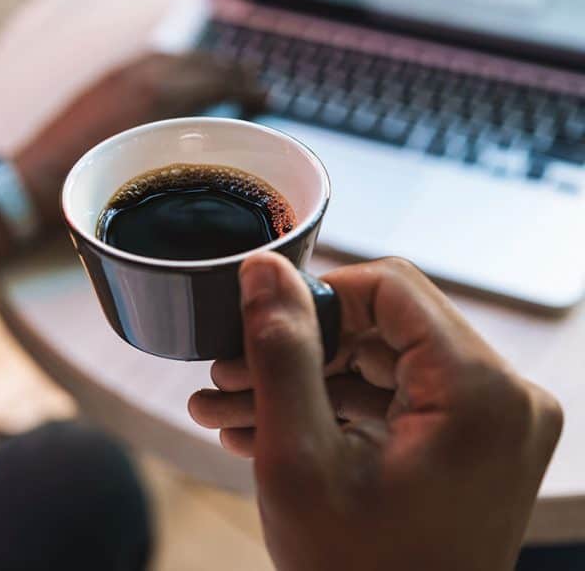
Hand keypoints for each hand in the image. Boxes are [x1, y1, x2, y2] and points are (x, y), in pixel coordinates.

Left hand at [14, 52, 265, 229]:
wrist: (24, 185)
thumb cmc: (78, 196)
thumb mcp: (139, 189)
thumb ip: (178, 167)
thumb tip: (212, 170)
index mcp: (153, 100)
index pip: (215, 82)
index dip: (246, 88)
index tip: (266, 98)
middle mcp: (138, 79)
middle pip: (200, 65)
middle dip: (232, 72)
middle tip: (256, 83)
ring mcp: (118, 77)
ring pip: (176, 59)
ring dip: (205, 63)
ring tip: (225, 75)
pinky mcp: (102, 84)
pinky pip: (151, 62)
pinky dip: (175, 65)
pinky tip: (180, 77)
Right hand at [188, 254, 562, 570]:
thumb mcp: (299, 458)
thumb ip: (281, 351)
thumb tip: (263, 270)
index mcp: (480, 393)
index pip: (389, 288)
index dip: (313, 297)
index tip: (252, 329)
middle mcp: (504, 399)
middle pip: (383, 326)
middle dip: (295, 349)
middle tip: (223, 375)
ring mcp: (492, 425)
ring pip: (381, 364)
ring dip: (300, 382)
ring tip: (225, 408)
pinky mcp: (472, 446)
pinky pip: (395, 401)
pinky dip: (331, 411)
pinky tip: (261, 429)